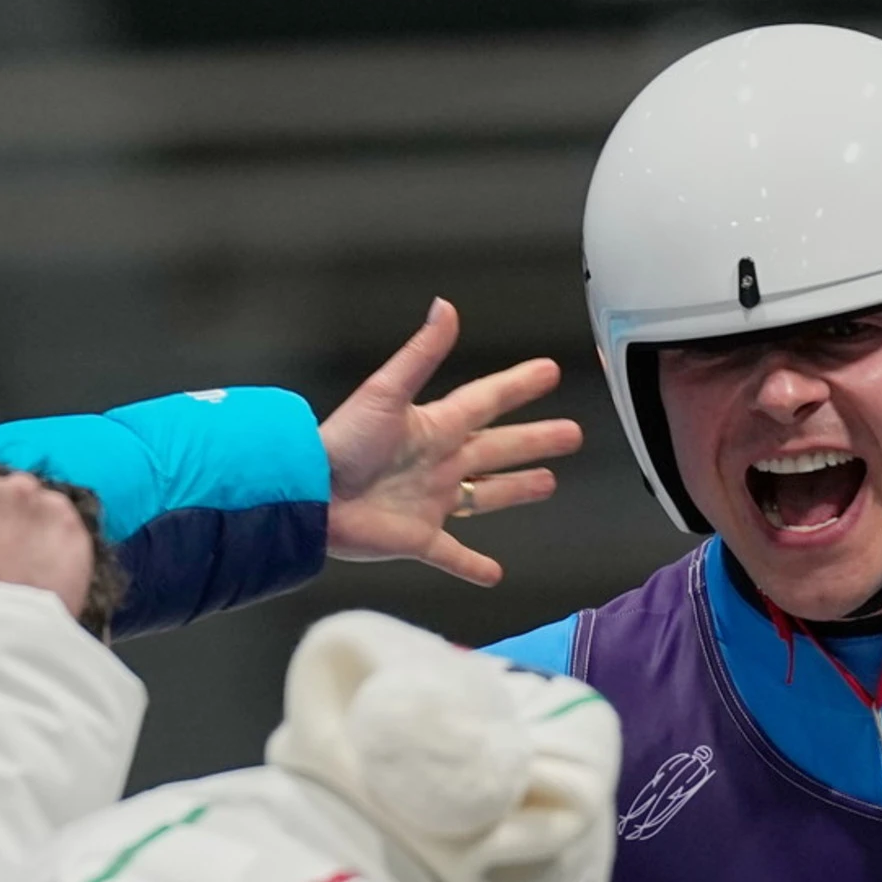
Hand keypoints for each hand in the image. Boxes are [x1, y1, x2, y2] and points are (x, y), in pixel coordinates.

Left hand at [318, 299, 581, 586]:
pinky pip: (453, 554)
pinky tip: (494, 574)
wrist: (311, 495)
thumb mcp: (385, 392)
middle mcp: (439, 462)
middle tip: (571, 434)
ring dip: (516, 490)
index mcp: (435, 426)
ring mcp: (432, 501)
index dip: (518, 386)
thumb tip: (445, 307)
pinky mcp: (419, 538)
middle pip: (499, 448)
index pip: (487, 401)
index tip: (548, 372)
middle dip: (535, 440)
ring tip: (548, 484)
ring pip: (486, 495)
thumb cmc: (342, 443)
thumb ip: (420, 353)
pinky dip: (473, 565)